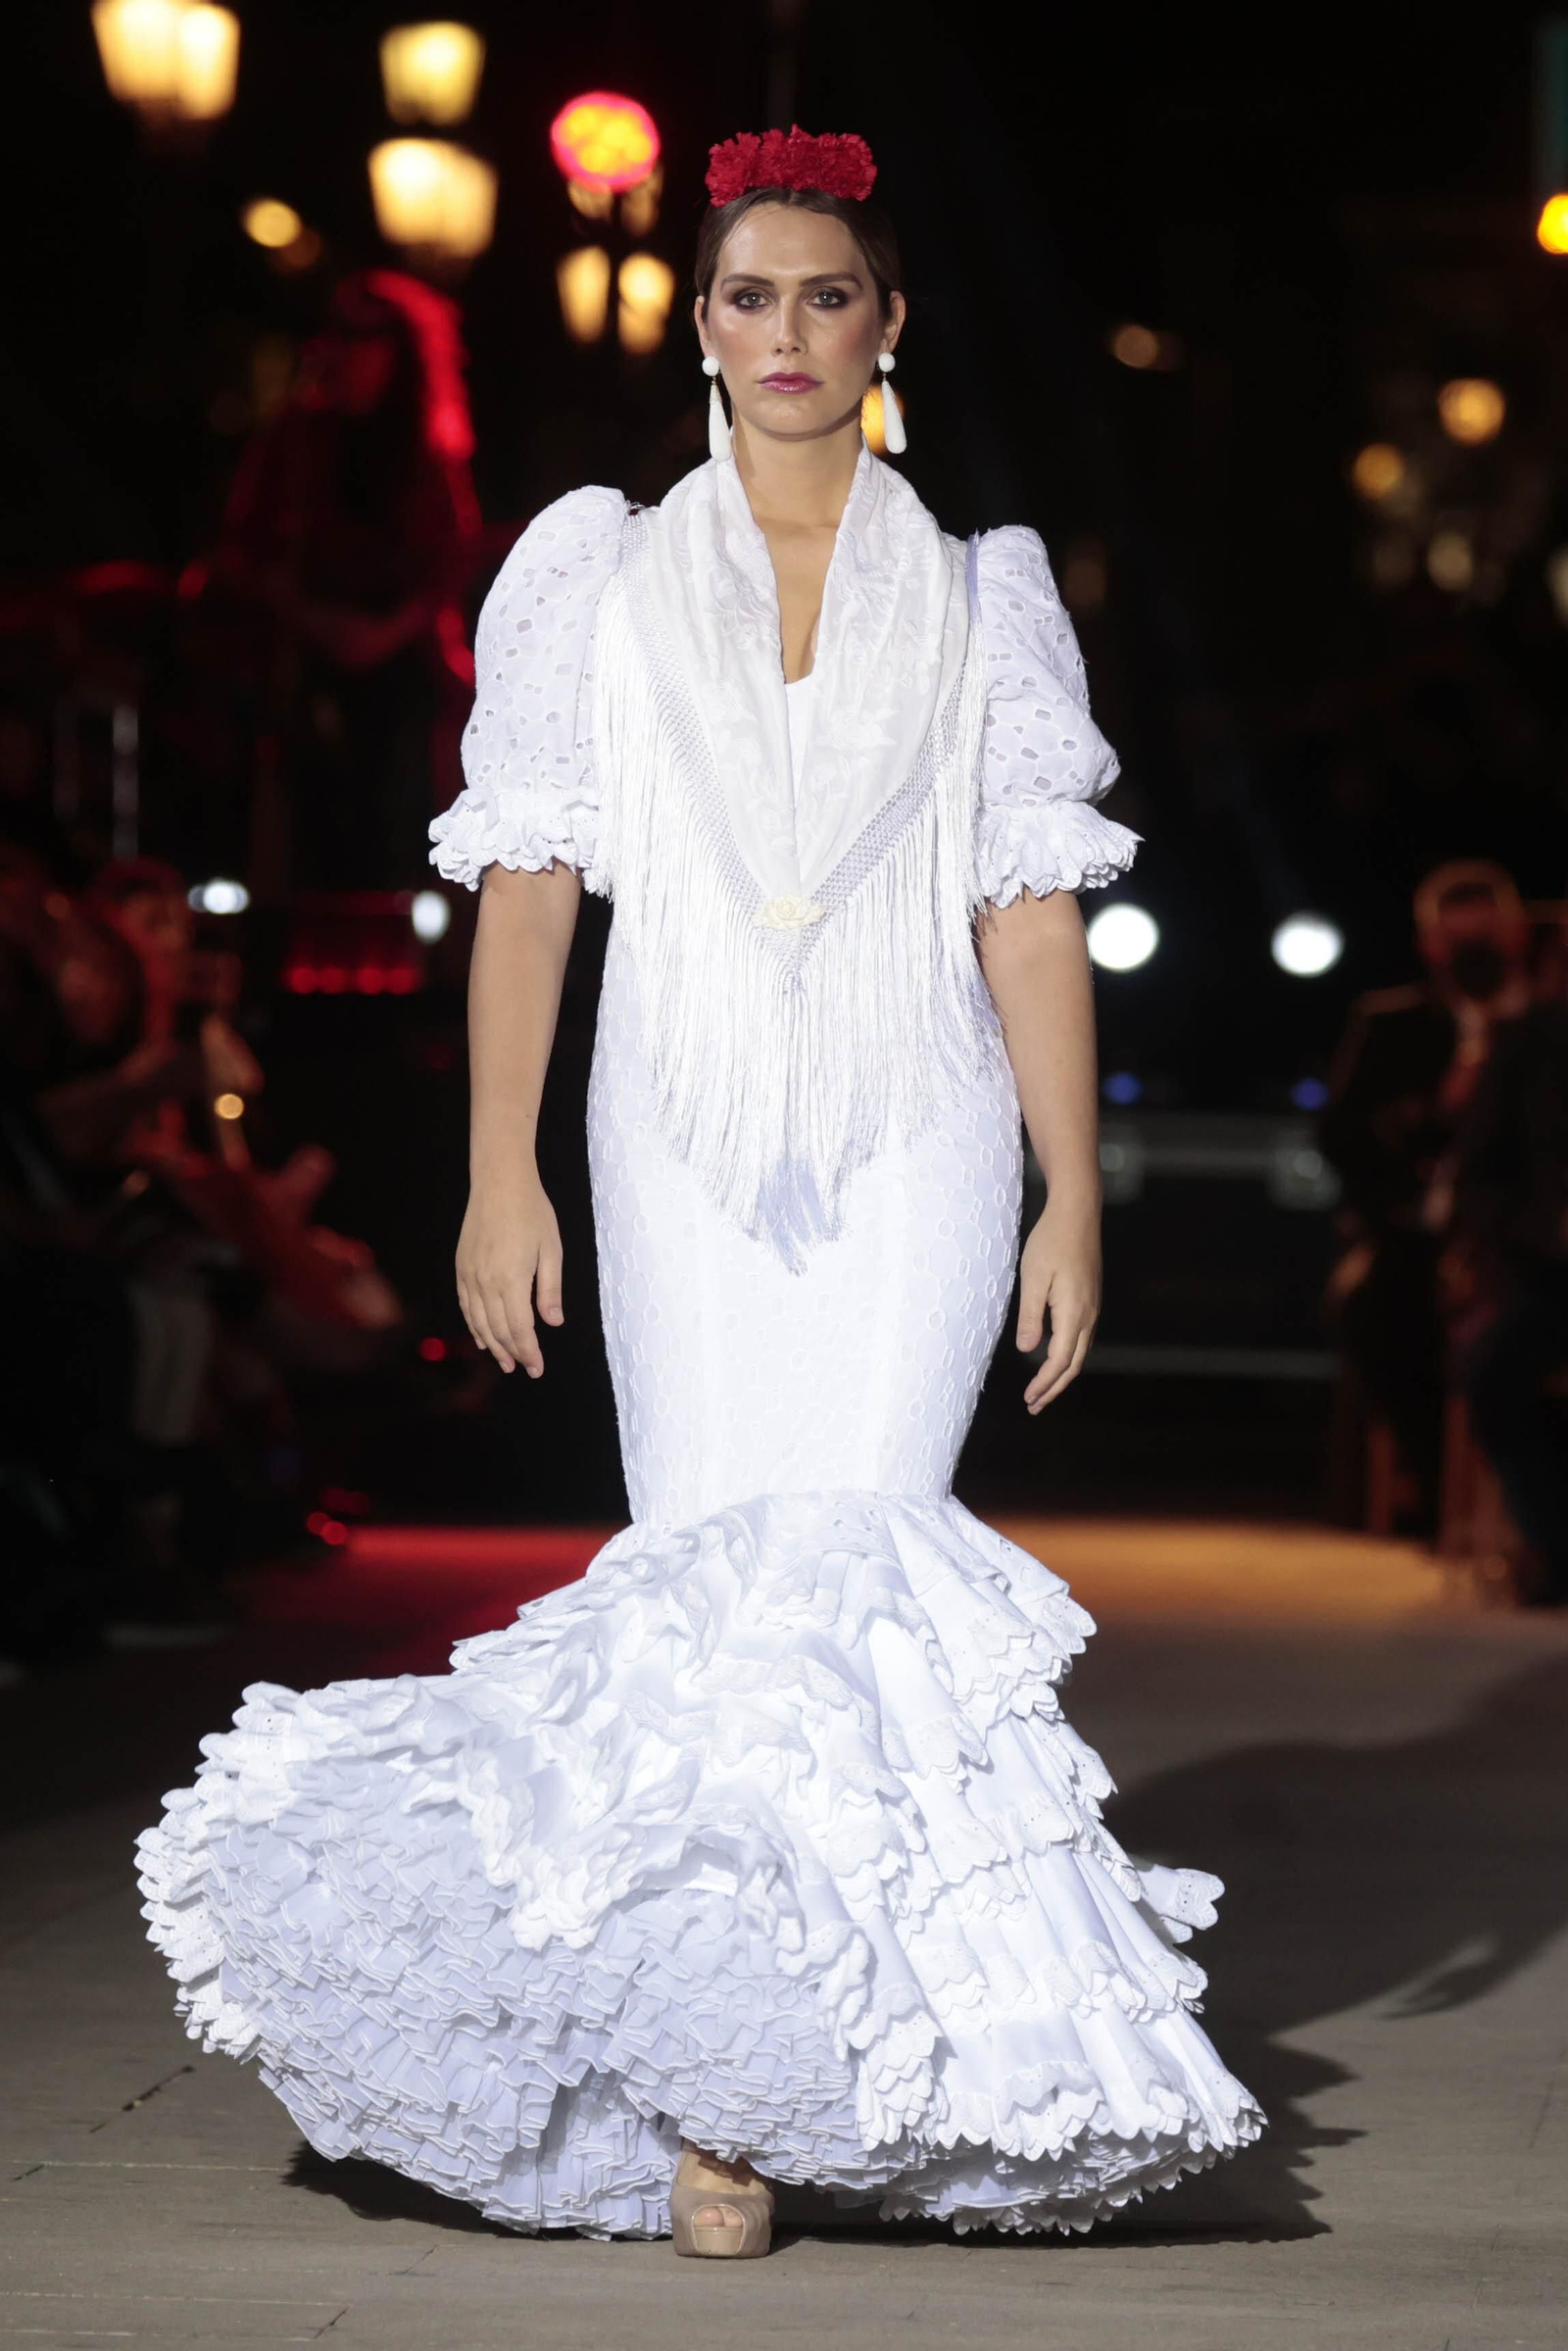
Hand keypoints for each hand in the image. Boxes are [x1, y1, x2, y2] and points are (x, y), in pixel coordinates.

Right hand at [455, 1173, 562, 1377]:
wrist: (499, 1183)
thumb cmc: (532, 1212)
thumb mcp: (551, 1250)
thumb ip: (550, 1289)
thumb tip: (553, 1322)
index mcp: (512, 1280)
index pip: (520, 1329)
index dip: (529, 1352)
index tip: (537, 1368)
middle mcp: (486, 1283)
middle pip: (499, 1330)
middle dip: (513, 1353)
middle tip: (525, 1368)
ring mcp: (470, 1276)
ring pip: (479, 1322)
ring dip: (493, 1345)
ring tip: (505, 1362)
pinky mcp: (462, 1268)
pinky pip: (466, 1306)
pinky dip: (474, 1326)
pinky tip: (482, 1338)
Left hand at [1016, 1196, 1100, 1412]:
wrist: (1078, 1213)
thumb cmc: (1051, 1242)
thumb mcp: (1032, 1279)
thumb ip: (1031, 1317)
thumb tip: (1028, 1350)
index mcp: (1074, 1313)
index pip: (1059, 1361)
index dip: (1044, 1384)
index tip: (1028, 1399)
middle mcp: (1088, 1315)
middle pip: (1074, 1364)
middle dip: (1054, 1388)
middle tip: (1034, 1406)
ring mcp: (1092, 1307)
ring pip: (1080, 1352)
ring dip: (1061, 1374)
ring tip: (1042, 1390)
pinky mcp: (1090, 1299)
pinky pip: (1082, 1337)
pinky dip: (1068, 1356)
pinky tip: (1054, 1357)